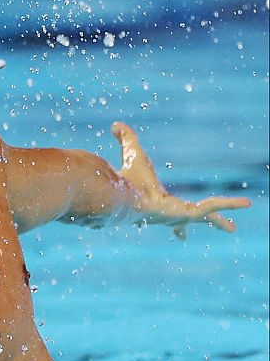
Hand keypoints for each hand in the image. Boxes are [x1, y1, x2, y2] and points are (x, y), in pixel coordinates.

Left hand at [113, 122, 249, 238]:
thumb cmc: (124, 179)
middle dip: (210, 223)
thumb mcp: (132, 154)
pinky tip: (245, 203)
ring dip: (221, 220)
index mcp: (157, 205)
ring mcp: (176, 216)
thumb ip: (126, 140)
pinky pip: (211, 208)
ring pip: (205, 217)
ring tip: (235, 227)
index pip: (171, 216)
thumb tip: (115, 124)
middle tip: (228, 229)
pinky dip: (228, 204)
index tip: (182, 236)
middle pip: (191, 222)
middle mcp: (167, 215)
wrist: (120, 195)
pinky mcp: (185, 214)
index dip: (178, 225)